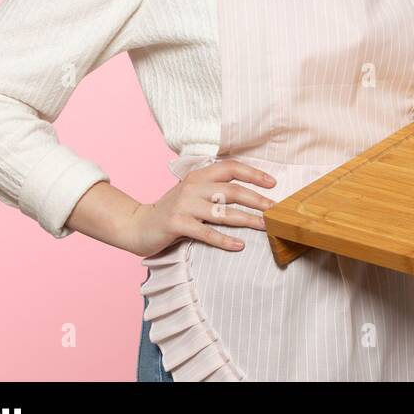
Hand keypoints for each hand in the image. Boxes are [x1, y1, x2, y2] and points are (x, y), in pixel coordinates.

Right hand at [126, 161, 278, 256]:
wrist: (138, 224)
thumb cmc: (174, 210)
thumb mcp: (193, 192)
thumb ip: (215, 188)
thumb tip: (251, 191)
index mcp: (198, 175)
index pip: (231, 167)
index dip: (253, 173)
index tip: (273, 183)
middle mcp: (192, 187)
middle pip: (232, 191)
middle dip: (257, 200)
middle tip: (275, 209)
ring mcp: (184, 205)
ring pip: (222, 212)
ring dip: (247, 220)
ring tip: (265, 226)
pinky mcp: (176, 224)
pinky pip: (206, 233)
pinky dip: (224, 240)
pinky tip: (239, 245)